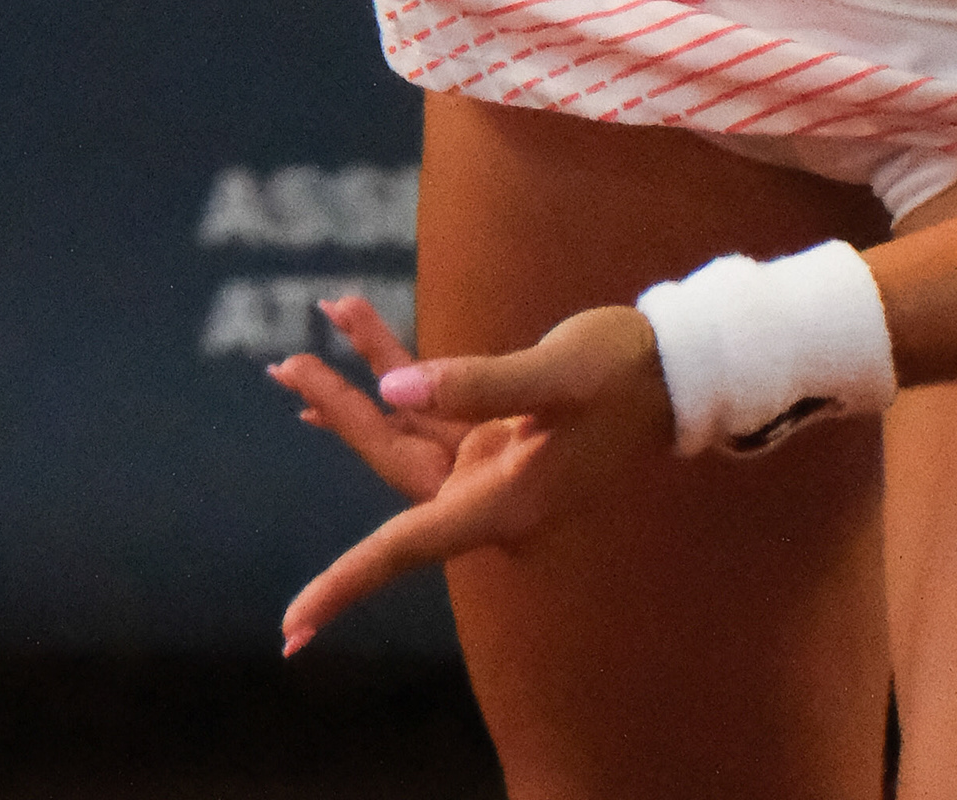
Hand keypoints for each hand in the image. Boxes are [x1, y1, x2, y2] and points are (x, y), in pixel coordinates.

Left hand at [265, 284, 674, 653]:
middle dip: (340, 412)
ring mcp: (487, 465)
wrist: (673, 369)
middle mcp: (487, 496)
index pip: (406, 548)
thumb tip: (392, 389)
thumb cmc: (622, 373)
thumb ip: (475, 384)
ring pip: (404, 431)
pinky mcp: (492, 434)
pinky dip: (397, 371)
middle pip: (393, 464)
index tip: (292, 628)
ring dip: (362, 382)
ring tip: (317, 329)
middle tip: (284, 363)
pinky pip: (429, 409)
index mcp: (504, 504)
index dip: (345, 584)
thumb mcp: (555, 374)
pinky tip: (359, 337)